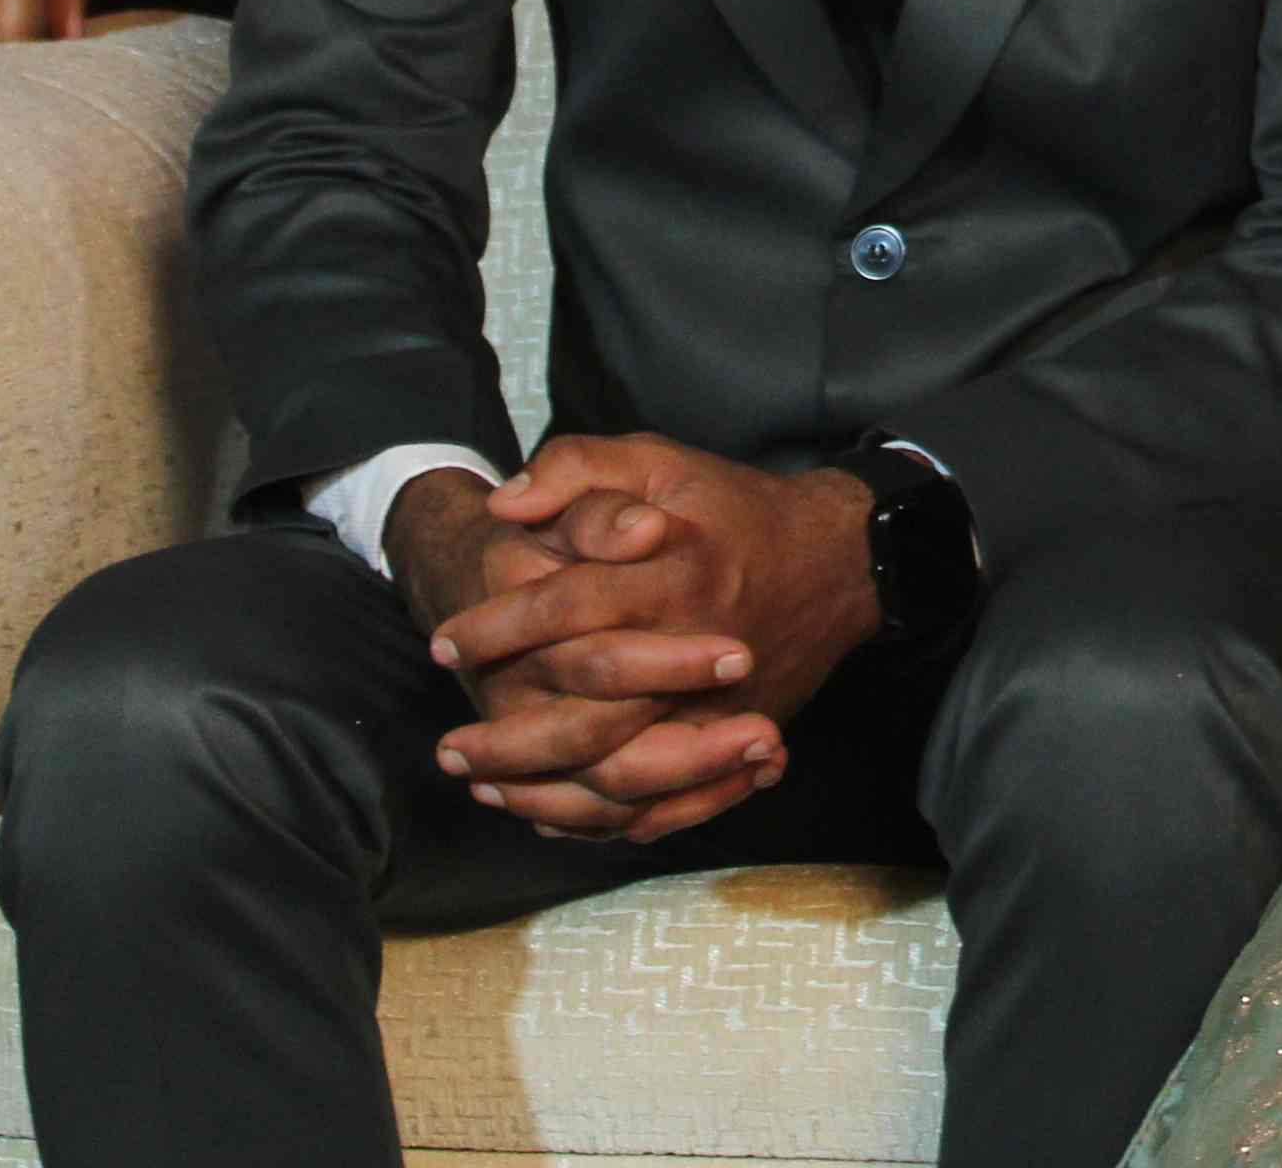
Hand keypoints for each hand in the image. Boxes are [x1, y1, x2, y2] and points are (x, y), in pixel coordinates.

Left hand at [419, 434, 881, 841]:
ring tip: (485, 787)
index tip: (446, 644)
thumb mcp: (659, 461)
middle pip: (589, 715)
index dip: (498, 628)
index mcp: (674, 574)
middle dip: (509, 739)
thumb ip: (579, 468)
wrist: (836, 561)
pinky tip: (551, 815)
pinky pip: (665, 804)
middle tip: (449, 749)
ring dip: (546, 792)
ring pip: (623, 775)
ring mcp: (720, 709)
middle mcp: (696, 650)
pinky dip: (605, 819)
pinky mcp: (735, 744)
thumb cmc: (734, 509)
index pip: (568, 608)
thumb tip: (507, 505)